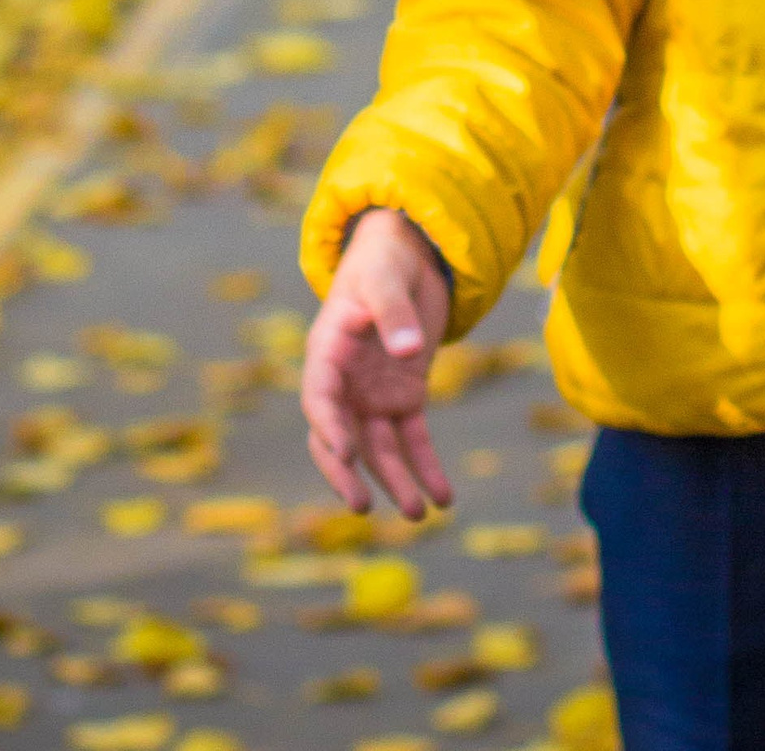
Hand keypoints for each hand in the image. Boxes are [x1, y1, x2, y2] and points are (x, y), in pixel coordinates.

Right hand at [301, 208, 455, 519]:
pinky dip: (427, 466)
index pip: (320, 399)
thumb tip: (408, 351)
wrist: (407, 251)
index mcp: (327, 353)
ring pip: (379, 448)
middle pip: (341, 437)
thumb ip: (393, 312)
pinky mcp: (405, 397)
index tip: (347, 451)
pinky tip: (444, 496)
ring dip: (397, 481)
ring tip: (419, 514)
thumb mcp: (385, 278)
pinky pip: (413, 438)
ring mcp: (374, 394)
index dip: (329, 427)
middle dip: (350, 473)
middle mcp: (346, 383)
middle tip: (364, 505)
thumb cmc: (384, 260)